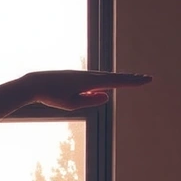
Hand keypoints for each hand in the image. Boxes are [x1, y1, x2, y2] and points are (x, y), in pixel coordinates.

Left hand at [22, 69, 150, 109]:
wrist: (34, 84)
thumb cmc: (52, 96)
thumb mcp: (72, 104)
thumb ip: (90, 100)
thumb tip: (106, 95)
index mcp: (89, 82)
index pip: (116, 82)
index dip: (132, 82)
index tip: (146, 79)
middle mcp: (87, 76)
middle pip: (113, 77)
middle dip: (129, 78)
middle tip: (145, 78)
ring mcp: (81, 75)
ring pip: (103, 78)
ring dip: (118, 78)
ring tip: (130, 79)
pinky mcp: (75, 77)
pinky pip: (93, 80)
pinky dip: (104, 81)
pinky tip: (104, 86)